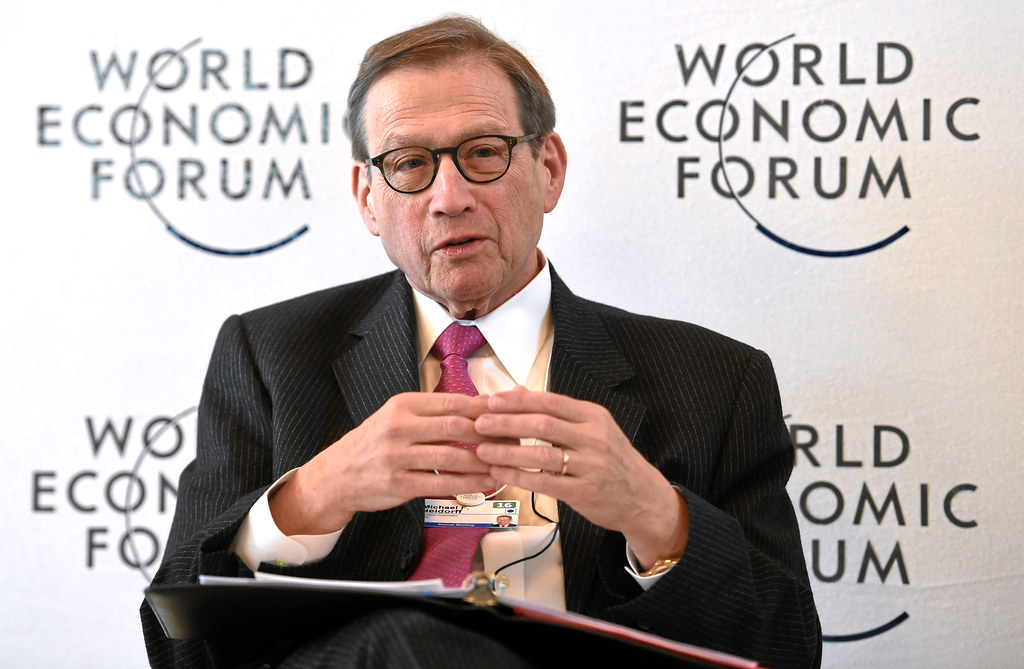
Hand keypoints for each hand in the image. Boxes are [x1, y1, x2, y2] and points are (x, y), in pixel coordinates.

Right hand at [269, 392, 505, 534]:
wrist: (336, 476)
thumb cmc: (375, 444)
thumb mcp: (398, 417)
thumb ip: (435, 413)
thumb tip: (481, 406)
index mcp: (403, 405)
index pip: (453, 402)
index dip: (485, 409)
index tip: (509, 413)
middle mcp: (399, 427)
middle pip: (456, 426)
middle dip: (489, 434)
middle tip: (514, 440)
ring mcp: (396, 456)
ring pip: (450, 456)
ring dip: (482, 462)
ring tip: (504, 464)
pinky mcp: (397, 484)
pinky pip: (439, 483)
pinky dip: (466, 484)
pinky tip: (484, 484)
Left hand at [473, 387, 688, 568]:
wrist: (643, 497)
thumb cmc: (611, 459)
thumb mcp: (592, 428)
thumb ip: (556, 411)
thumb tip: (517, 390)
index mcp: (594, 416)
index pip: (551, 402)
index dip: (518, 401)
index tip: (492, 401)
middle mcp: (594, 438)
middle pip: (543, 425)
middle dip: (507, 423)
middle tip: (480, 424)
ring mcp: (590, 466)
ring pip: (541, 454)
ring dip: (508, 451)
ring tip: (482, 449)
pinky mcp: (584, 493)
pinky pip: (544, 482)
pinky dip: (519, 476)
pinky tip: (499, 472)